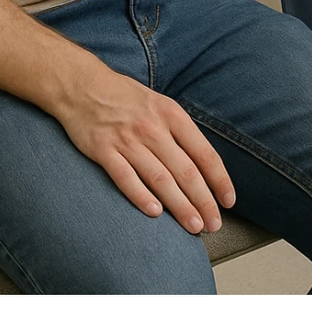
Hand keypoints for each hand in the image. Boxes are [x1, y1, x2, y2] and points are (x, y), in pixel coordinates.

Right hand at [60, 59, 235, 234]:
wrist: (83, 85)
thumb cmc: (125, 97)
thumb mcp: (159, 104)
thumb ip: (179, 131)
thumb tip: (202, 163)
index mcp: (171, 114)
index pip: (203, 152)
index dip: (219, 179)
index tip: (229, 200)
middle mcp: (153, 128)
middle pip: (185, 170)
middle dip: (203, 200)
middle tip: (213, 224)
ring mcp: (128, 140)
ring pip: (160, 178)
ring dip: (180, 205)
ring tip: (193, 225)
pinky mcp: (104, 150)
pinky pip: (126, 178)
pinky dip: (141, 196)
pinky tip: (155, 213)